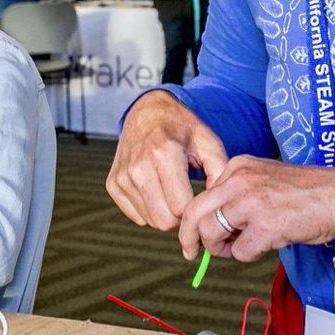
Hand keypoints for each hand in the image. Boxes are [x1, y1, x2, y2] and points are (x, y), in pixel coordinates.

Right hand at [106, 90, 227, 229]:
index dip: (196, 209)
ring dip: (165, 212)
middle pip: (164, 221)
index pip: (181, 208)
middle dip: (181, 216)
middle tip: (189, 199)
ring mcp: (123, 177)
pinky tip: (157, 190)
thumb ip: (220, 172)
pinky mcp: (113, 184)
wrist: (148, 113)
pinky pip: (136, 216)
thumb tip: (219, 203)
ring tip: (173, 191)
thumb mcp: (209, 142)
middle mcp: (139, 167)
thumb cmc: (183, 129)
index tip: (201, 198)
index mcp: (164, 154)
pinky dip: (150, 209)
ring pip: (150, 221)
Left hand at [178, 157, 334, 262]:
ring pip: (210, 233)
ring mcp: (251, 203)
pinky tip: (266, 246)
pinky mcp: (265, 227)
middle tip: (192, 253)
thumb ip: (238, 194)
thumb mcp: (264, 179)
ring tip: (239, 248)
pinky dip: (248, 256)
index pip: (200, 195)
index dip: (195, 219)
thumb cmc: (307, 192)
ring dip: (221, 249)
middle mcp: (239, 181)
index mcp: (238, 166)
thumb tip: (212, 225)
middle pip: (193, 213)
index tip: (196, 235)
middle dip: (189, 238)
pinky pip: (239, 252)